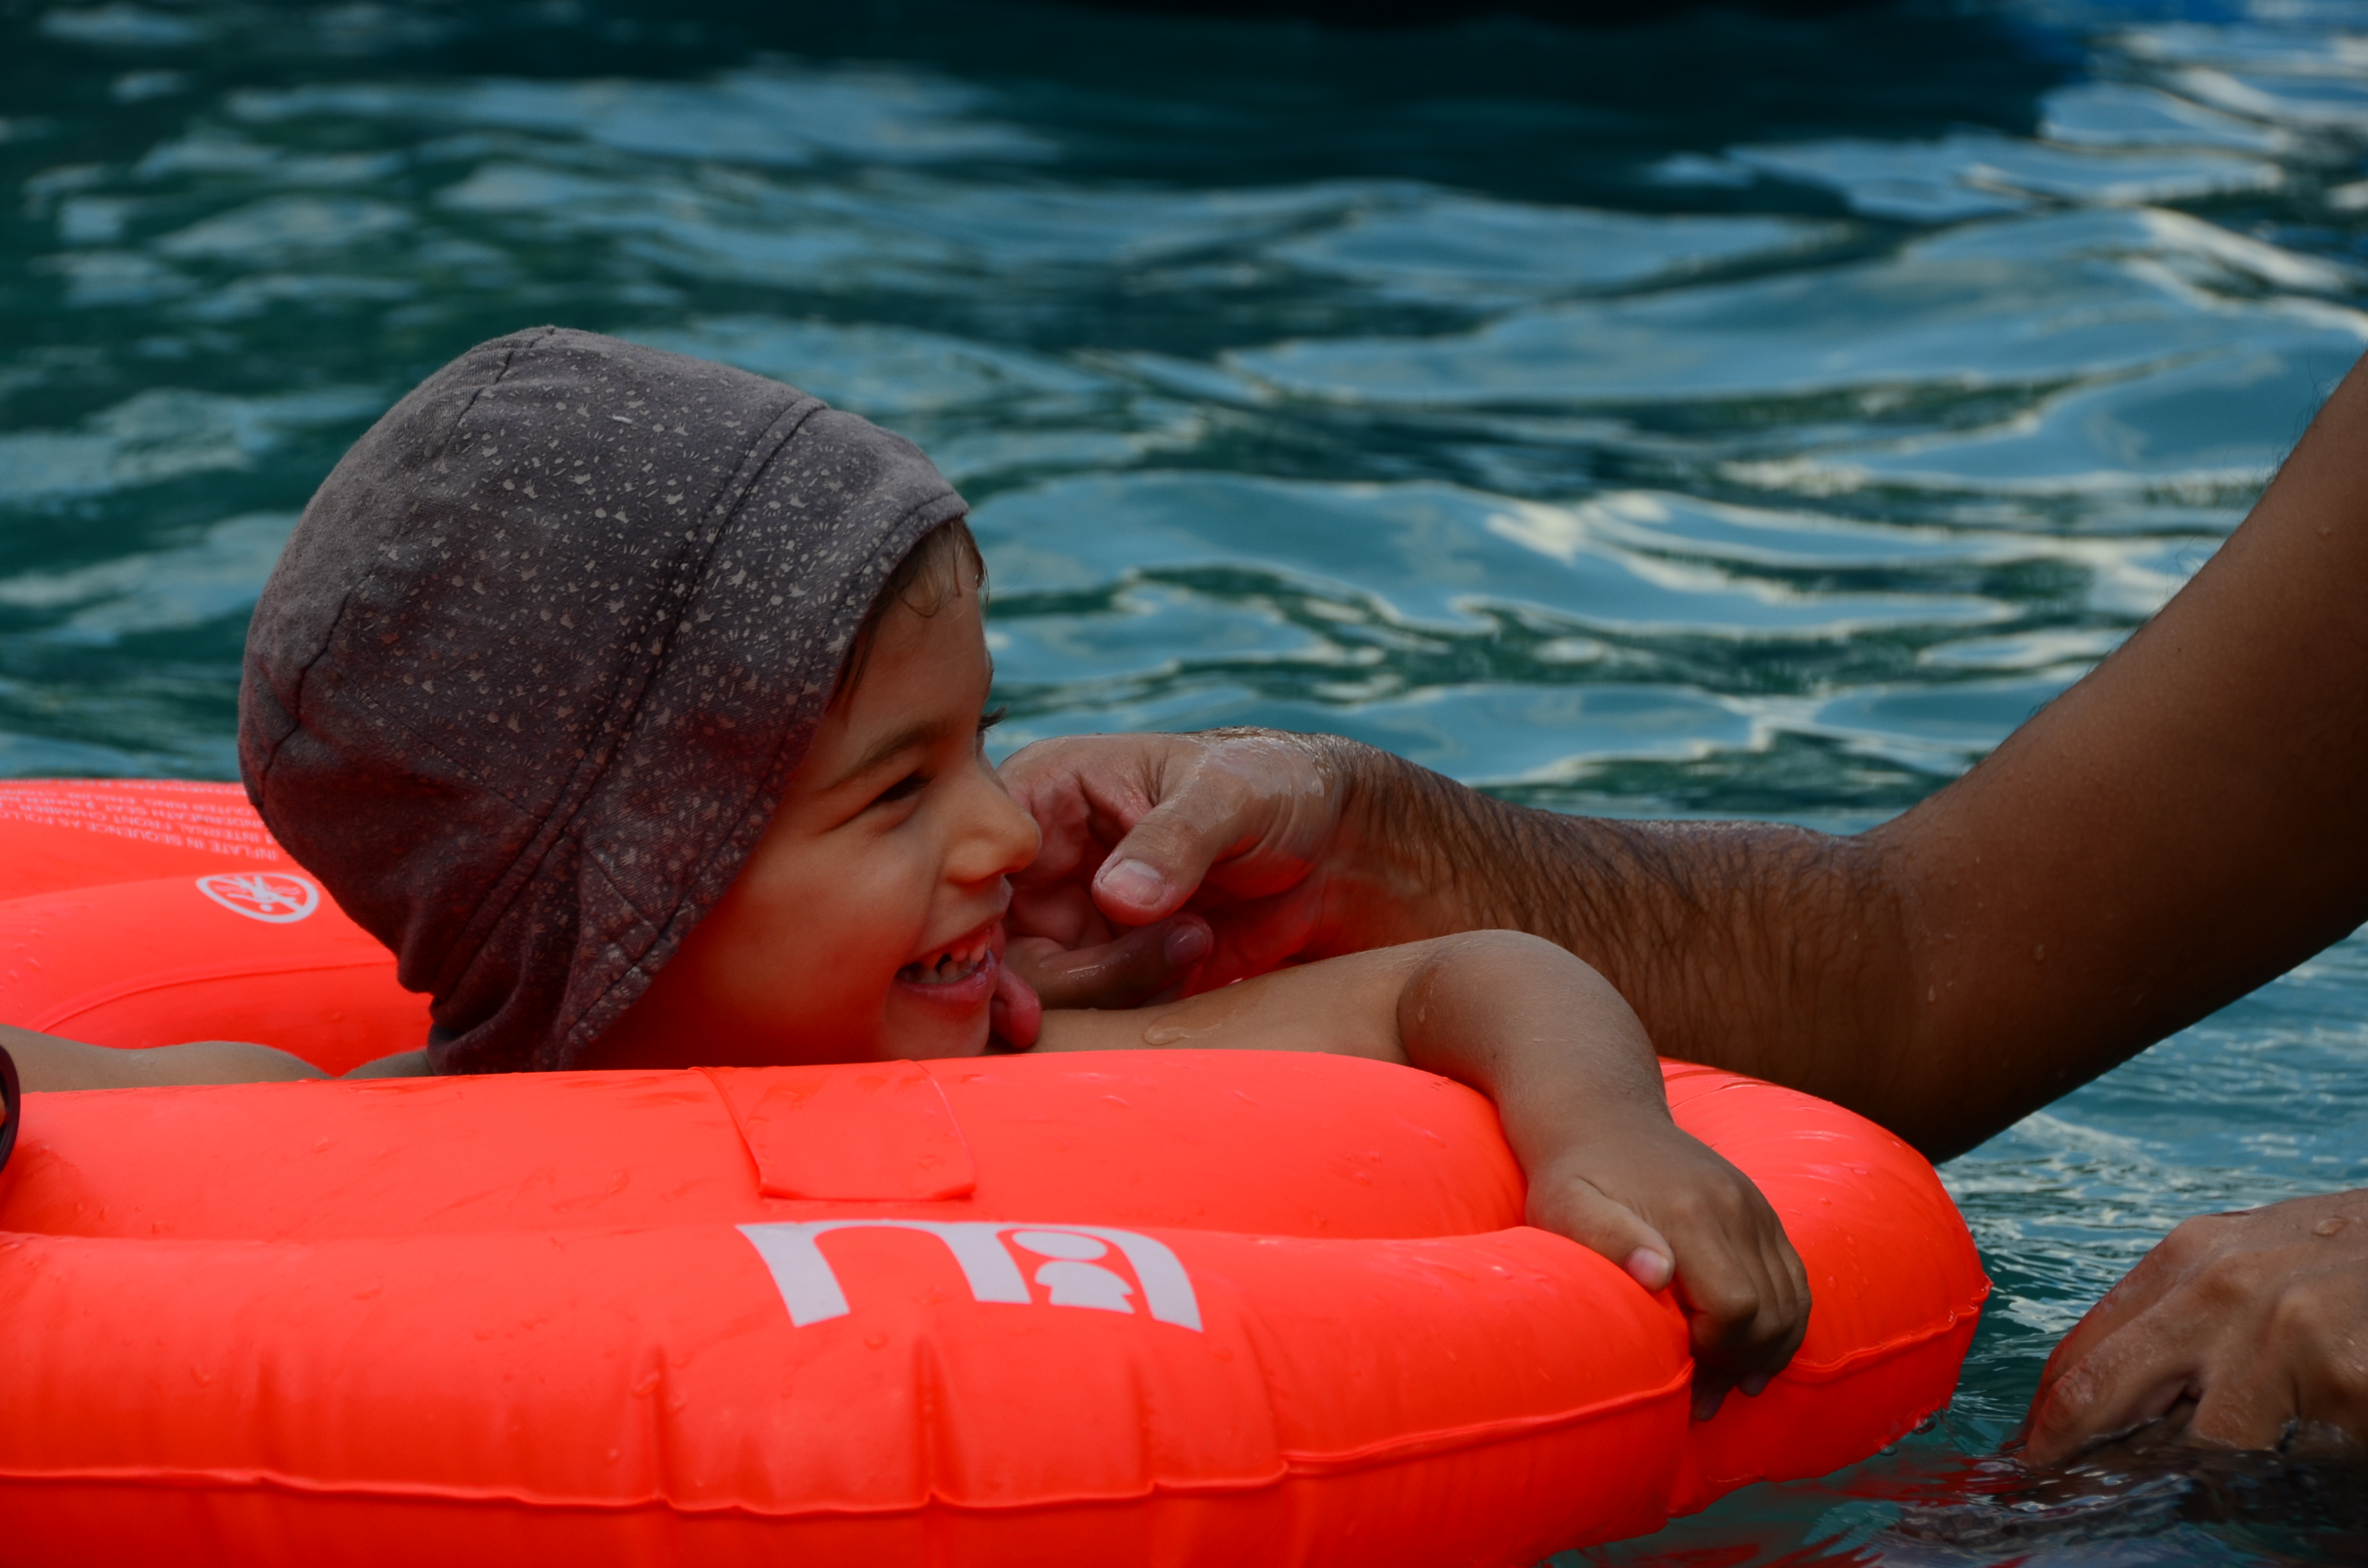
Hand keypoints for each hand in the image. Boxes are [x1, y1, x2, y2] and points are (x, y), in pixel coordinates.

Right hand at [999, 731, 1349, 1002]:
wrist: (1342, 849)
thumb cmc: (1278, 786)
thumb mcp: (1230, 794)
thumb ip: (1174, 838)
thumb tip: (1116, 898)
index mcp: (1043, 795)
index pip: (969, 867)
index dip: (981, 927)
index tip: (1026, 985)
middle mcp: (1042, 865)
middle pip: (997, 949)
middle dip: (1077, 972)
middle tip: (1175, 946)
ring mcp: (1073, 924)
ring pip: (1043, 993)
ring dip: (1121, 986)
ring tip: (1201, 938)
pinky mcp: (1114, 975)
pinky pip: (1094, 1018)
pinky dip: (1141, 1010)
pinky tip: (1200, 969)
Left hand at [1526, 1123, 1810, 1418]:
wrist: (1602, 1117)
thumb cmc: (1574, 1176)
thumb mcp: (1567, 1205)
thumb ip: (1610, 1237)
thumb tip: (1658, 1273)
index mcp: (1688, 1214)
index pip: (1733, 1307)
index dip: (1714, 1351)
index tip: (1681, 1370)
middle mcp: (1734, 1208)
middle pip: (1769, 1311)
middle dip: (1741, 1363)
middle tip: (1703, 1398)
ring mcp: (1753, 1207)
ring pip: (1792, 1299)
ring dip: (1769, 1351)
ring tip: (1732, 1385)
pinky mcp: (1761, 1209)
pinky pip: (1794, 1277)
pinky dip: (1786, 1321)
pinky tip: (1758, 1353)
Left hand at [2024, 1189, 2367, 1465]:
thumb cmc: (2355, 1262)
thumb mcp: (2259, 1263)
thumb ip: (2189, 1317)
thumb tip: (2117, 1400)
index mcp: (2190, 1258)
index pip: (2084, 1353)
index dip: (2048, 1419)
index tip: (2028, 1460)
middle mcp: (2220, 1291)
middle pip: (2101, 1396)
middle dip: (2068, 1455)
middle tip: (2049, 1495)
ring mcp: (2282, 1339)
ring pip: (2200, 1450)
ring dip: (2199, 1479)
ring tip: (2226, 1472)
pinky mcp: (2346, 1387)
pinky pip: (2292, 1467)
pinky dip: (2289, 1480)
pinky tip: (2315, 1452)